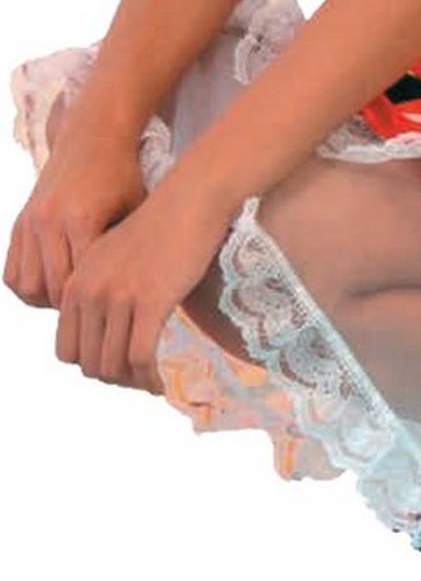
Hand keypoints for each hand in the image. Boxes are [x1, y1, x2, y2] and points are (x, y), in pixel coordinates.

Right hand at [5, 92, 148, 310]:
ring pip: (27, 285)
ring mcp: (30, 221)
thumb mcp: (135, 209)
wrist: (93, 135)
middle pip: (52, 289)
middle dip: (72, 306)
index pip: (81, 282)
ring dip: (46, 300)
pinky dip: (28, 286)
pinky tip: (52, 285)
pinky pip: (12, 271)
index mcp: (82, 220)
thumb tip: (138, 292)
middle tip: (94, 308)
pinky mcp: (20, 221)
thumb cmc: (123, 174)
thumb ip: (129, 249)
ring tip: (72, 298)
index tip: (113, 307)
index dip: (97, 301)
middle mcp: (49, 221)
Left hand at [53, 180, 232, 394]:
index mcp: (77, 282)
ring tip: (154, 380)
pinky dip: (151, 378)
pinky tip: (163, 381)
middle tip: (142, 376)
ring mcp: (119, 297)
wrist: (194, 197)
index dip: (93, 364)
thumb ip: (102, 290)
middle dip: (116, 378)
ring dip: (134, 383)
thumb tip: (110, 338)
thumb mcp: (115, 256)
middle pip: (90, 364)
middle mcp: (90, 291)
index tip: (121, 364)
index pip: (67, 350)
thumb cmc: (163, 225)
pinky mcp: (150, 301)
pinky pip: (141, 358)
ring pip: (114, 367)